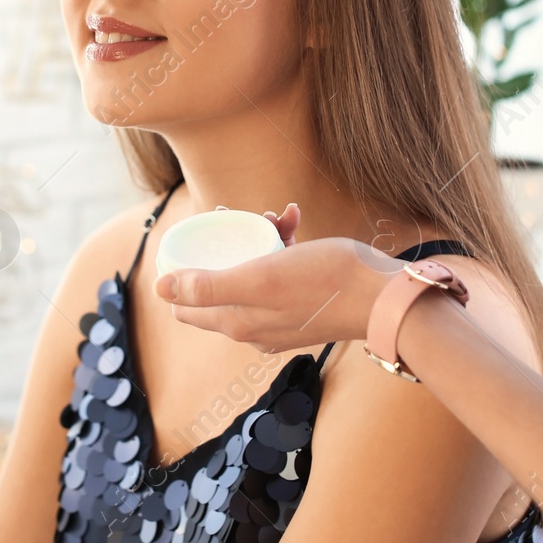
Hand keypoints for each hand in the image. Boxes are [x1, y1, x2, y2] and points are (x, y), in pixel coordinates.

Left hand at [156, 205, 393, 351]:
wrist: (383, 296)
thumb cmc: (324, 282)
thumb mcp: (259, 278)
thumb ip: (208, 287)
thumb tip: (159, 288)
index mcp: (236, 322)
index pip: (186, 304)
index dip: (183, 269)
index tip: (197, 236)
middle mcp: (253, 326)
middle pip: (220, 281)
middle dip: (226, 245)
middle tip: (242, 217)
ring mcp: (279, 317)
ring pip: (251, 271)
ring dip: (258, 238)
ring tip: (277, 216)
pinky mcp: (303, 304)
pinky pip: (280, 271)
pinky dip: (282, 245)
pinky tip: (294, 220)